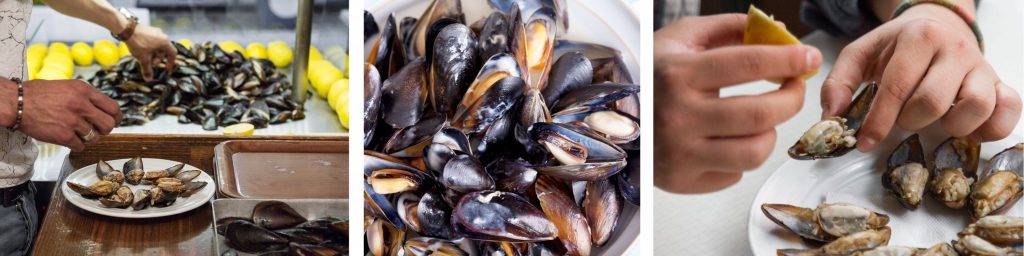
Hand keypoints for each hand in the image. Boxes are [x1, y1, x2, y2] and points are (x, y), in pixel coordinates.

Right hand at [1, 79, 121, 150]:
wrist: (16, 102)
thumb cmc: (38, 94)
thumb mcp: (67, 86)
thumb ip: (85, 96)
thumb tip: (102, 109)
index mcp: (84, 90)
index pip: (113, 107)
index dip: (116, 117)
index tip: (115, 122)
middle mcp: (81, 105)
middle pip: (108, 125)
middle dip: (104, 130)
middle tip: (97, 130)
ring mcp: (72, 121)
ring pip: (95, 138)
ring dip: (89, 138)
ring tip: (78, 134)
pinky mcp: (63, 135)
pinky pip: (80, 146)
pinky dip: (76, 146)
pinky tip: (68, 140)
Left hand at [124, 25, 176, 80]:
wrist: (126, 29)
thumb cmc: (138, 43)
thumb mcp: (143, 58)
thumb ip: (147, 69)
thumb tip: (149, 79)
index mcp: (165, 42)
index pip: (173, 53)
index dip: (171, 62)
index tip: (166, 68)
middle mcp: (162, 35)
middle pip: (164, 50)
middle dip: (158, 58)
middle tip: (150, 62)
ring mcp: (155, 31)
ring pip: (158, 46)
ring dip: (154, 53)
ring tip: (144, 56)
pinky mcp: (149, 30)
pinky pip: (153, 41)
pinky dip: (150, 47)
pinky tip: (141, 50)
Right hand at [654, 14, 821, 192]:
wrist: (605, 120)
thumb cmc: (650, 78)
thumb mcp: (680, 39)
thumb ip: (728, 29)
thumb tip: (776, 31)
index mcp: (678, 74)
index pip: (748, 64)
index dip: (788, 59)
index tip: (807, 58)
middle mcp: (678, 117)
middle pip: (760, 113)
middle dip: (792, 98)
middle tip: (794, 88)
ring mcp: (681, 153)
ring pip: (755, 151)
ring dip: (771, 132)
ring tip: (763, 119)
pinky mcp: (683, 181)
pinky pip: (735, 174)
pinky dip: (742, 156)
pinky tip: (730, 139)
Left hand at [821, 4, 1021, 150]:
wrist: (936, 25)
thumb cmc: (896, 47)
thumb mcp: (860, 54)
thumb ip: (839, 82)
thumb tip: (832, 116)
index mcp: (918, 37)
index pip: (898, 86)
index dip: (879, 120)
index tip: (864, 142)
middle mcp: (954, 49)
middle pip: (934, 100)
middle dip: (910, 121)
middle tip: (902, 120)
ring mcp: (980, 67)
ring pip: (976, 105)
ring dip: (951, 127)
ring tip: (935, 125)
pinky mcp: (999, 83)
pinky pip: (1009, 109)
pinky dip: (991, 128)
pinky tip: (967, 132)